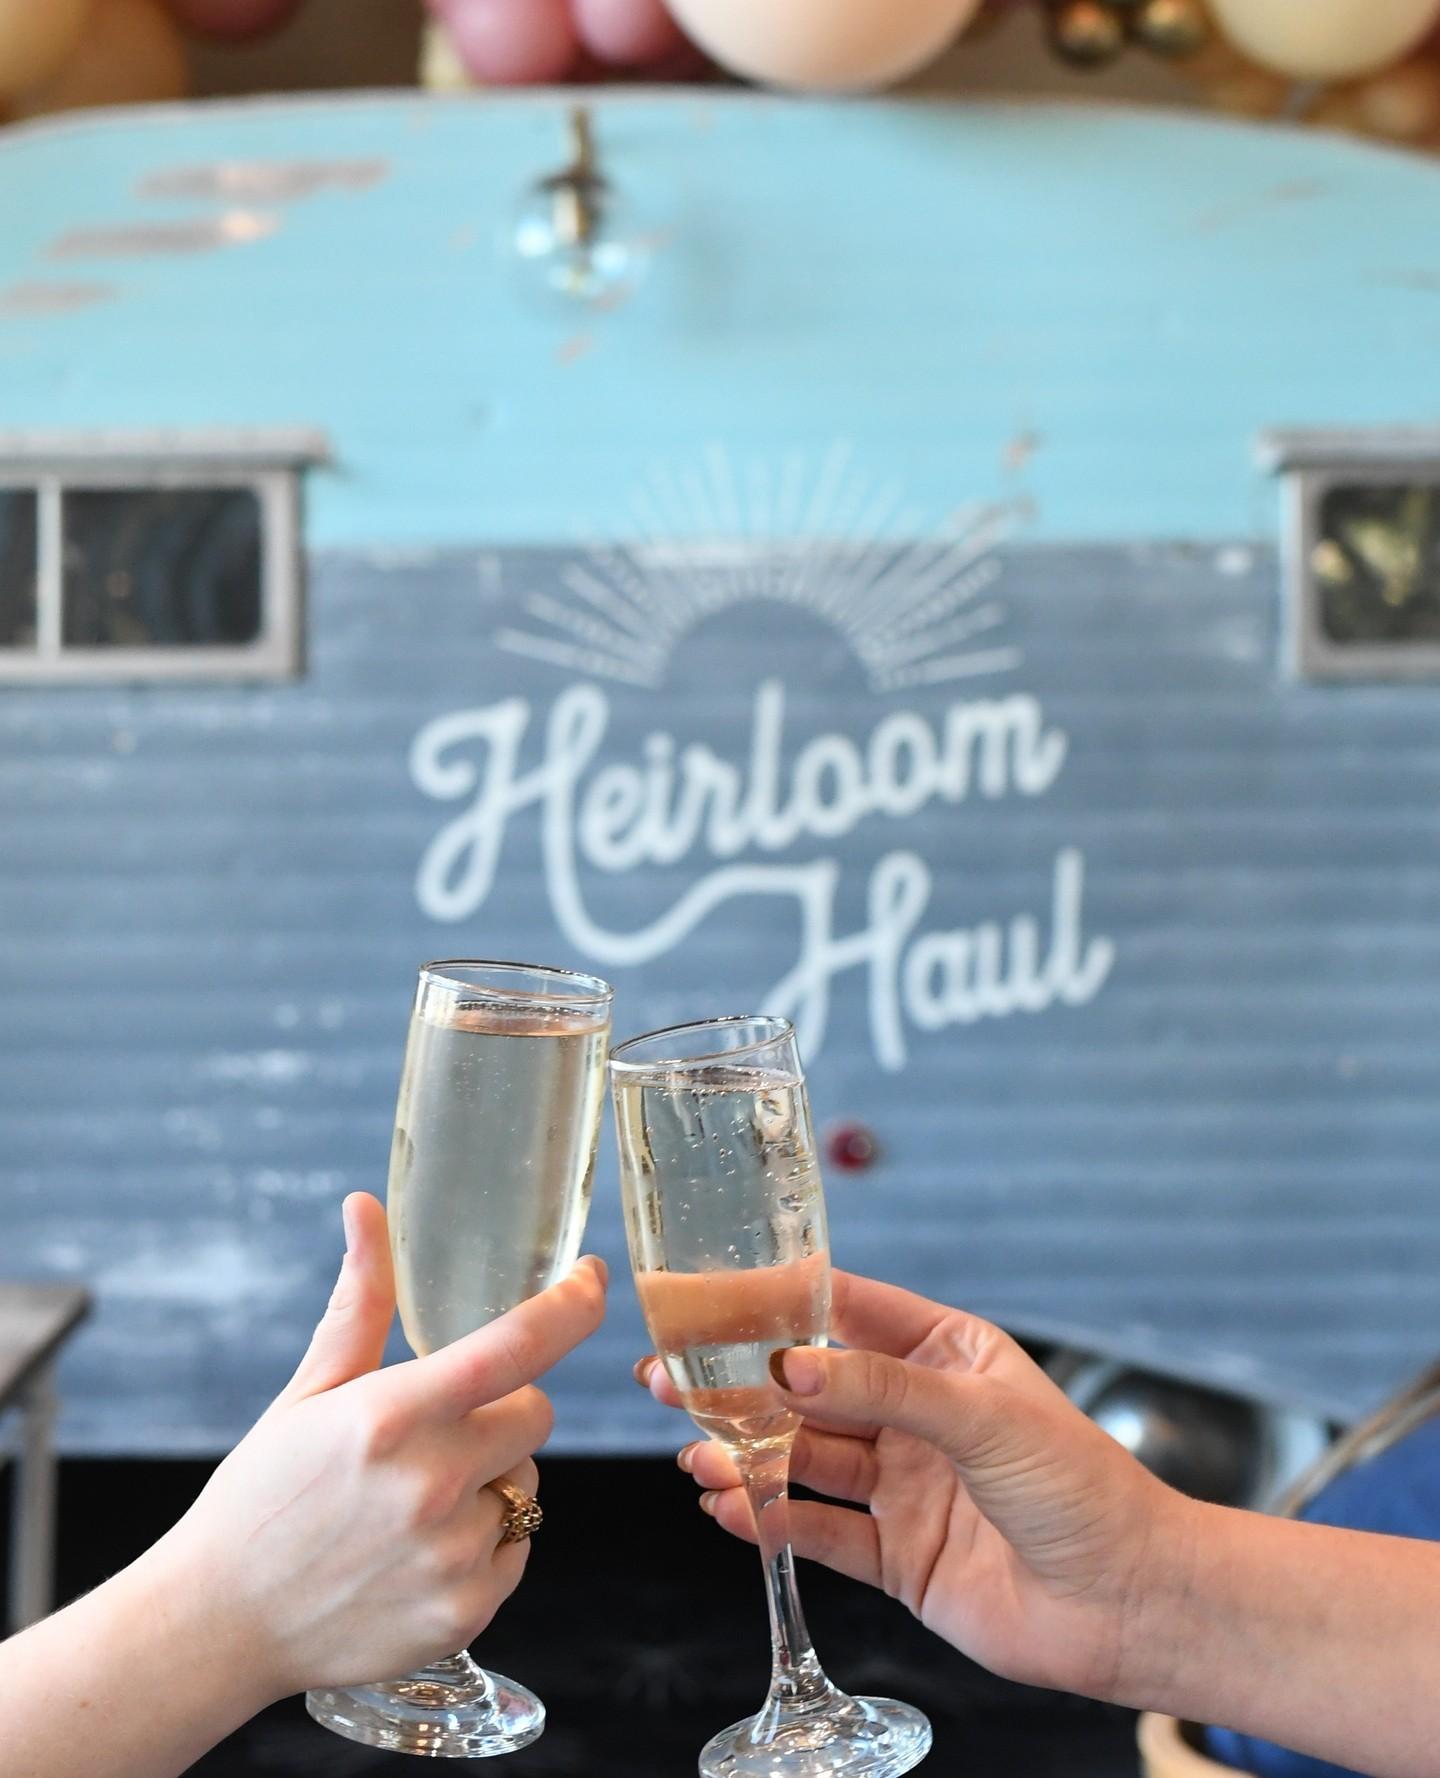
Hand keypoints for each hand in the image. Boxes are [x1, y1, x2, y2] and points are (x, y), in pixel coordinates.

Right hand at [156, 1193, 606, 1696]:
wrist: (221, 1623)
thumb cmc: (264, 1495)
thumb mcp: (309, 1391)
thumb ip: (360, 1300)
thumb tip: (366, 1206)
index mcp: (393, 1414)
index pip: (518, 1345)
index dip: (572, 1305)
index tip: (591, 1279)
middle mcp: (430, 1483)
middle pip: (536, 1413)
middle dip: (503, 1410)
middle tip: (441, 1430)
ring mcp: (451, 1553)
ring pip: (527, 1483)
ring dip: (491, 1481)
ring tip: (413, 1503)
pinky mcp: (465, 1611)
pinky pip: (519, 1547)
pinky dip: (486, 1542)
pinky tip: (420, 1551)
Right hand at [638, 1268, 1188, 1704]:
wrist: (1130, 1606)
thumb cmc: (1083, 1487)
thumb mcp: (981, 1414)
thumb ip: (881, 1387)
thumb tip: (792, 1363)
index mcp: (944, 1354)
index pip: (846, 1313)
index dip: (778, 1307)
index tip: (710, 1300)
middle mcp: (916, 1414)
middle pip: (810, 1391)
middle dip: (741, 1386)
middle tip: (670, 1380)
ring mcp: (904, 1485)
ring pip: (805, 1461)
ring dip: (747, 1455)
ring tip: (697, 1452)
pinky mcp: (897, 1555)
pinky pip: (820, 1531)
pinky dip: (771, 1520)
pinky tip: (729, 1508)